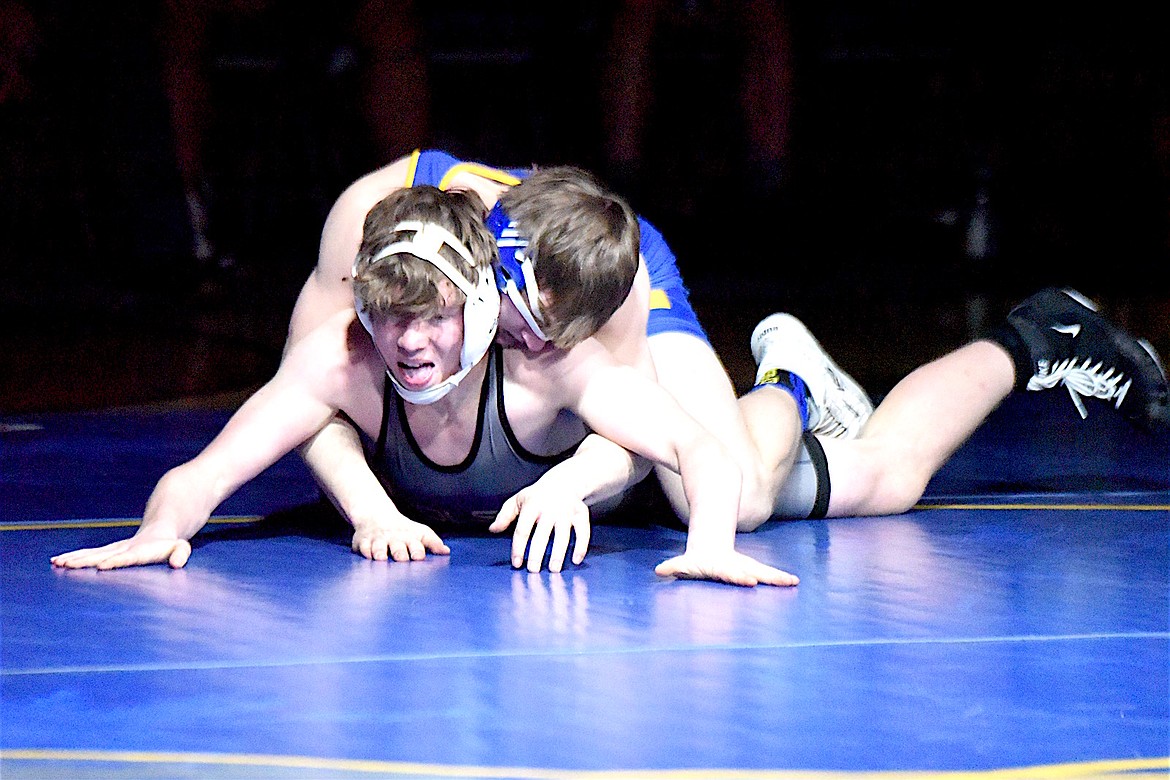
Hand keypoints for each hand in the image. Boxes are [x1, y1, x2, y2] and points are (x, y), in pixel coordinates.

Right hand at [51, 534, 191, 569]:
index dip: (116, 561)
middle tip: (67, 565)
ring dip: (75, 559)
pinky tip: (58, 561)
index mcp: (141, 550)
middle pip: (102, 554)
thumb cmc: (171, 544)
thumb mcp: (181, 547)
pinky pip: (90, 554)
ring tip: (57, 563)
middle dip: (85, 561)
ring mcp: (115, 549)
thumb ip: (181, 554)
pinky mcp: (109, 550)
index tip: (102, 566)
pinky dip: (75, 557)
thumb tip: (178, 563)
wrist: (160, 526)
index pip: (128, 557)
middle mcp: (124, 548)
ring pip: (92, 553)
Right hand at [351, 515, 448, 561]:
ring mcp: (378, 540)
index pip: (416, 545)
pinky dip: (364, 551)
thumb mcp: (420, 532)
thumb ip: (433, 542)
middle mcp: (394, 538)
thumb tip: (446, 552)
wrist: (376, 514)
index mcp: (410, 537)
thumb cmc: (404, 529)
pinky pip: (362, 547)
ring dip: (380, 552)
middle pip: (397, 547)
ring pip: (378, 547)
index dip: (417, 551)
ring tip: (381, 558)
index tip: (419, 557)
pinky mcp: (362, 541)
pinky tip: (366, 556)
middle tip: (402, 559)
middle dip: (399, 553)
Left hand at [489, 487, 590, 572]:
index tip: (516, 563)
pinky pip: (583, 532)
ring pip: (563, 536)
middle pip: (542, 535)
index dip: (518, 548)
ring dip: (558, 554)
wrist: (564, 481)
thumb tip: (492, 530)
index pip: (522, 529)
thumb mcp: (518, 500)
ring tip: (553, 569)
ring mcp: (566, 511)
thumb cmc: (537, 495)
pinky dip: (581, 546)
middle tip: (533, 570)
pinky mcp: (581, 513)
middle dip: (536, 554)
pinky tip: (575, 560)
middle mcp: (550, 508)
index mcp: (532, 505)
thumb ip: (505, 516)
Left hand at [655, 549, 798, 587]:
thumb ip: (673, 567)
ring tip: (792, 582)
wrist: (709, 547)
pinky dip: (779, 580)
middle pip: (750, 572)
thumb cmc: (696, 561)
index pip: (731, 573)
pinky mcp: (752, 571)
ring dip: (777, 578)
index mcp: (721, 568)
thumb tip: (659, 570)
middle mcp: (736, 567)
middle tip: (779, 582)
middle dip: (763, 577)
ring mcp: (746, 568)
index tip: (751, 581)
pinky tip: (794, 583)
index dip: (739, 577)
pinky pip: (768, 576)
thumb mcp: (683, 564)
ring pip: (764, 573)